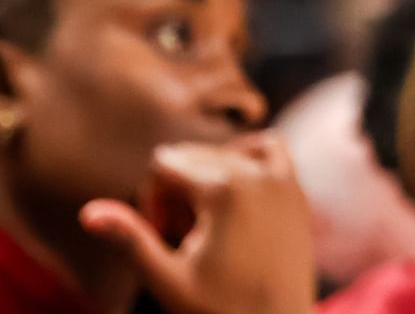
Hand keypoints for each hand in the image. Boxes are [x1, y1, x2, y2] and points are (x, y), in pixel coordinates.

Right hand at [78, 135, 316, 313]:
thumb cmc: (220, 310)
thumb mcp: (167, 280)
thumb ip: (130, 240)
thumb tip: (88, 211)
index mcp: (225, 189)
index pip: (164, 163)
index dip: (152, 200)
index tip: (163, 238)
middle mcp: (259, 172)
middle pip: (193, 157)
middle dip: (176, 192)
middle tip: (183, 240)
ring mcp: (283, 178)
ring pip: (225, 152)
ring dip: (207, 178)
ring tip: (205, 225)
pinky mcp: (296, 190)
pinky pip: (266, 148)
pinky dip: (244, 160)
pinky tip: (231, 199)